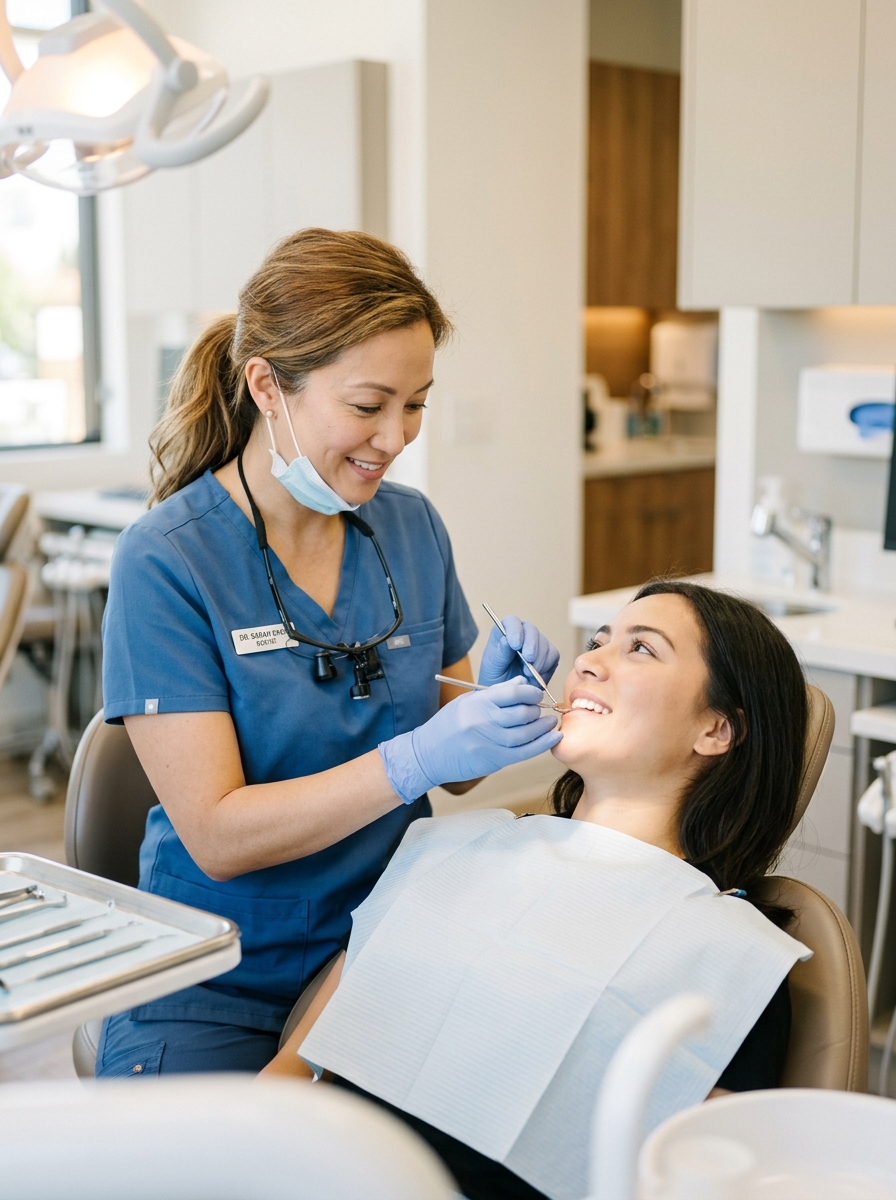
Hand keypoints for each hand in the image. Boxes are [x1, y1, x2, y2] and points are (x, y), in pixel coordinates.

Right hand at [379, 679, 561, 803]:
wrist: (428, 754)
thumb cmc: (447, 725)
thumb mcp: (467, 702)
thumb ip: (496, 693)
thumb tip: (522, 682)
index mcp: (477, 703)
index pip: (513, 692)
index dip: (531, 692)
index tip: (536, 694)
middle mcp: (483, 721)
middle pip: (522, 714)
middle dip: (537, 710)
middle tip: (542, 709)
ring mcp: (489, 742)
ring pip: (526, 733)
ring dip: (543, 727)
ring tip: (550, 722)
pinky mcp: (494, 760)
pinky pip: (524, 752)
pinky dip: (543, 744)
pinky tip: (554, 738)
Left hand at [478, 615, 559, 689]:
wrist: (507, 694)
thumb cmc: (496, 677)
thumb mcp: (493, 667)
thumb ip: (500, 653)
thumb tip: (507, 640)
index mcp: (505, 631)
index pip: (512, 621)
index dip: (515, 630)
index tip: (515, 645)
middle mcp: (523, 633)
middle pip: (532, 630)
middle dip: (531, 646)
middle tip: (528, 660)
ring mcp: (537, 643)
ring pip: (544, 644)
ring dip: (538, 660)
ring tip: (526, 674)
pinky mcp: (549, 654)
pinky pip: (553, 655)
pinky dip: (546, 667)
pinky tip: (535, 676)